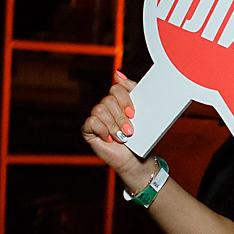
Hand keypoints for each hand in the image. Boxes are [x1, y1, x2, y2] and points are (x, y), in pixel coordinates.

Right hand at [81, 71, 153, 186]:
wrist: (137, 159)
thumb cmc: (141, 137)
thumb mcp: (143, 111)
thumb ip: (133, 90)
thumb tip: (118, 74)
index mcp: (119, 100)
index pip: (116, 88)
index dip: (125, 100)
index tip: (134, 113)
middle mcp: (106, 107)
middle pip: (108, 100)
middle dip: (121, 117)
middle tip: (130, 130)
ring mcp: (97, 118)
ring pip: (100, 110)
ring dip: (114, 126)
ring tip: (122, 137)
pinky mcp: (89, 130)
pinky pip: (91, 122)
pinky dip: (103, 131)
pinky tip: (110, 139)